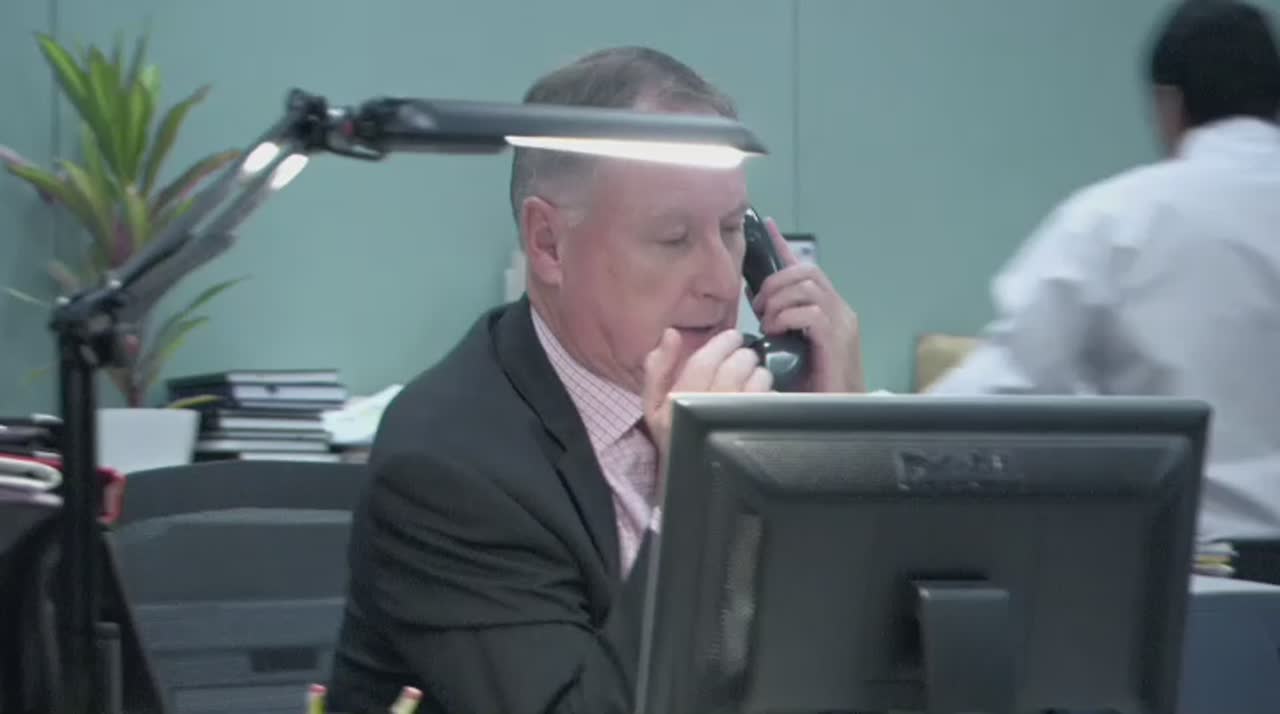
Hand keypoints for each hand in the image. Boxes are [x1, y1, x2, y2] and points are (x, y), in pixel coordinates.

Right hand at [642, 328, 772, 468]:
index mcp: (679, 400)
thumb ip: (658, 368)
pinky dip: (770, 393)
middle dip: (744, 356)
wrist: (692, 479)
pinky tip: (761, 399)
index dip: (722, 344)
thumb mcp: (654, 404)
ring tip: (753, 378)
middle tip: (743, 358)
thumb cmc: (673, 435)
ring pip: (760, 379)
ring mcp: (737, 421)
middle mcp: (709, 409)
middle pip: (737, 366)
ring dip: (759, 373)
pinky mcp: (758, 429)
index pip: (705, 361)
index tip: (732, 337)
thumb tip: (672, 333)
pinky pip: (773, 398)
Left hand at [750, 217, 864, 392]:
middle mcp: (841, 310)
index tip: (766, 226)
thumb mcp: (789, 349)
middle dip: (775, 282)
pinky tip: (776, 333)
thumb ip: (780, 325)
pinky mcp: (838, 339)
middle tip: (759, 307)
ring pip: (807, 286)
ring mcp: (842, 323)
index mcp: (831, 310)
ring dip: (778, 301)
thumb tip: (756, 309)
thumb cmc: (811, 388)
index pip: (806, 268)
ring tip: (768, 323)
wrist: (835, 416)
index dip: (784, 246)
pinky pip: (810, 312)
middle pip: (806, 271)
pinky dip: (786, 317)